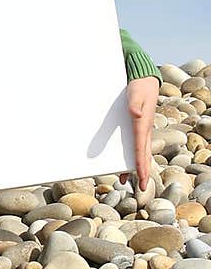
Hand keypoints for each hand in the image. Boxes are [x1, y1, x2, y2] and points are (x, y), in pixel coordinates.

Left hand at [119, 76, 159, 191]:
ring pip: (141, 152)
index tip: (142, 178)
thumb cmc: (139, 87)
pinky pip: (136, 145)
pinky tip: (123, 162)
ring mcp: (142, 129)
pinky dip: (133, 155)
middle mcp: (145, 130)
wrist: (144, 80)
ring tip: (127, 181)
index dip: (141, 164)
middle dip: (143, 172)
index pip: (141, 149)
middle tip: (143, 188)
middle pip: (144, 155)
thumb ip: (134, 104)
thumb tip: (135, 114)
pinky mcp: (138, 127)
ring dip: (137, 166)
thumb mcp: (135, 94)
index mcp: (143, 125)